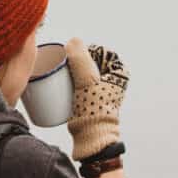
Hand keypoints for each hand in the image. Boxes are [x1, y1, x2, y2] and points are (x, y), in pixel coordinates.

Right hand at [65, 38, 127, 161]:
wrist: (92, 137)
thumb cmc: (93, 108)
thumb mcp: (86, 79)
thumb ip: (80, 57)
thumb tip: (72, 40)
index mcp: (120, 70)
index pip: (95, 50)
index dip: (80, 51)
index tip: (69, 59)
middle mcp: (112, 78)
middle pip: (86, 60)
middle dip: (71, 61)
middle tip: (60, 68)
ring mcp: (101, 88)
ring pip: (80, 71)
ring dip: (68, 70)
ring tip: (57, 76)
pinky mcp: (90, 98)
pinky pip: (77, 83)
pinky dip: (68, 81)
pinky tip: (58, 82)